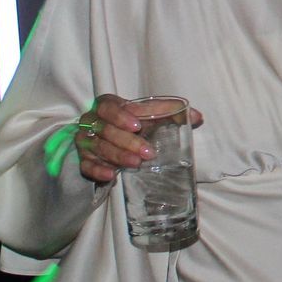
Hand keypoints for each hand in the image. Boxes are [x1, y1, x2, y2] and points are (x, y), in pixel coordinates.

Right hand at [75, 95, 203, 184]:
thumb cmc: (134, 121)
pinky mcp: (83, 158)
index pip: (108, 106)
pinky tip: (111, 176)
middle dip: (126, 141)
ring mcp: (85, 140)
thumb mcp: (151, 114)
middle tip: (147, 152)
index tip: (137, 125)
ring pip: (96, 147)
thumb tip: (198, 117)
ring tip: (135, 164)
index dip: (120, 115)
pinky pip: (85, 165)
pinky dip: (97, 170)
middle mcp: (92, 121)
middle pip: (104, 130)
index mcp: (107, 105)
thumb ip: (171, 111)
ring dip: (116, 156)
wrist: (113, 137)